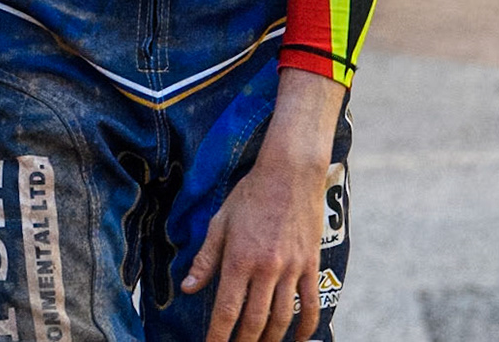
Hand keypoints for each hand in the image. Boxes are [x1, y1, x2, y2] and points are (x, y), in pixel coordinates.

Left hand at [182, 70, 344, 341]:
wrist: (289, 174)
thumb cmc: (249, 195)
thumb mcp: (219, 222)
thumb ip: (205, 259)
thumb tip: (187, 288)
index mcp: (239, 259)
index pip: (226, 309)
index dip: (218, 335)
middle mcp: (266, 269)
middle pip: (255, 321)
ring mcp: (292, 269)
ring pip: (282, 318)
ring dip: (270, 338)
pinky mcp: (311, 265)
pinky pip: (310, 304)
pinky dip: (305, 326)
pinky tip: (298, 338)